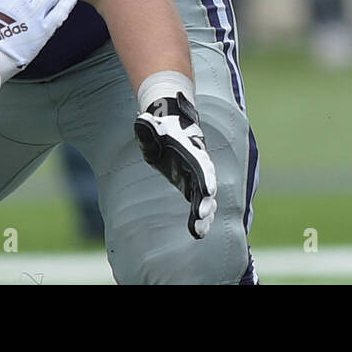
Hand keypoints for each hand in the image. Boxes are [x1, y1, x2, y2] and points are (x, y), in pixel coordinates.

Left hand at [135, 92, 217, 238]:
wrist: (170, 128)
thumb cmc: (159, 130)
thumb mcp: (151, 128)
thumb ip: (148, 127)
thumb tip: (142, 120)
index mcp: (190, 152)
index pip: (201, 166)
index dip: (206, 178)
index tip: (209, 191)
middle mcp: (198, 165)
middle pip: (206, 185)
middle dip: (206, 201)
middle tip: (203, 217)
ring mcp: (196, 176)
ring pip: (205, 197)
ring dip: (205, 213)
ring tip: (200, 231)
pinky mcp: (192, 185)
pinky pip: (199, 202)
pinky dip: (201, 216)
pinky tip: (200, 231)